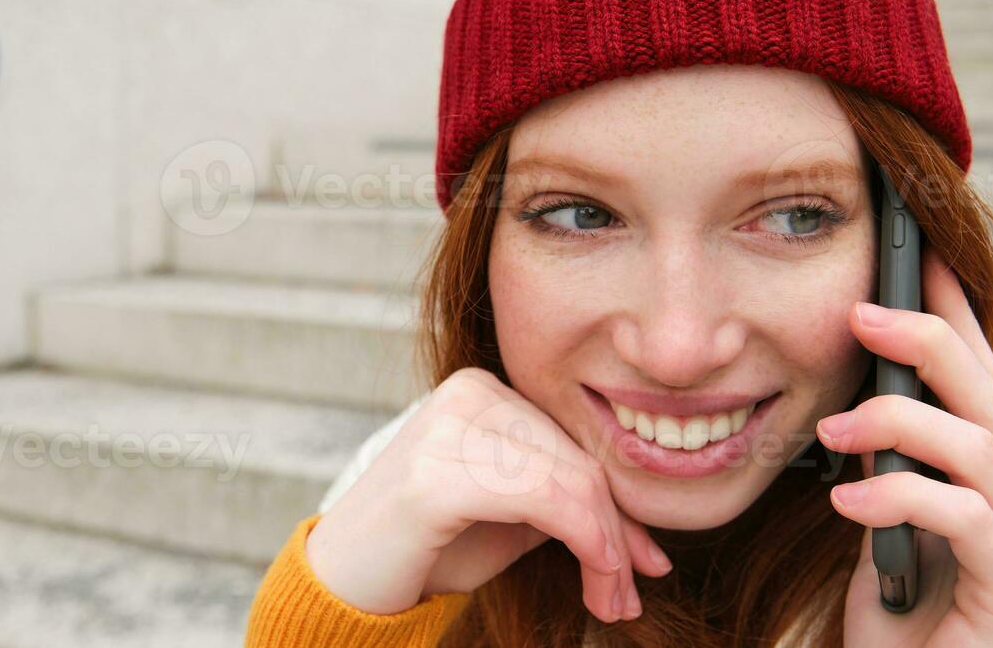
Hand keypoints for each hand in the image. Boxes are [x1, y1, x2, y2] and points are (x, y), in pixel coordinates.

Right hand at [305, 367, 674, 620]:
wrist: (345, 582)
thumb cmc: (430, 552)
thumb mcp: (513, 522)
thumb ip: (568, 508)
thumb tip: (647, 546)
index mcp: (485, 389)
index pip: (576, 444)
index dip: (620, 508)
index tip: (648, 565)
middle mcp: (469, 391)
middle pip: (580, 462)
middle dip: (617, 537)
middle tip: (629, 597)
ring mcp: (450, 425)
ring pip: (572, 482)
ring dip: (607, 552)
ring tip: (613, 603)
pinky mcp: (439, 472)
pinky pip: (546, 500)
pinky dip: (586, 543)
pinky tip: (596, 583)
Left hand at [820, 252, 992, 646]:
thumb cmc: (903, 619)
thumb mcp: (889, 522)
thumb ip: (895, 462)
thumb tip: (864, 394)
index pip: (989, 380)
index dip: (955, 317)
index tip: (917, 259)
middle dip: (927, 342)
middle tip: (859, 314)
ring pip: (981, 450)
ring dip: (899, 423)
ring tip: (835, 426)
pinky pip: (966, 519)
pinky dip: (902, 496)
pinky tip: (850, 501)